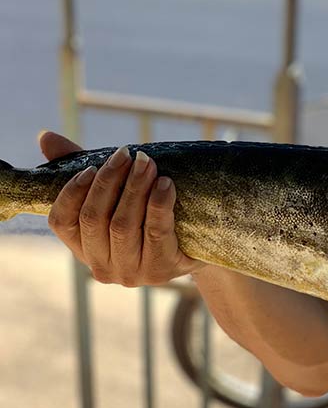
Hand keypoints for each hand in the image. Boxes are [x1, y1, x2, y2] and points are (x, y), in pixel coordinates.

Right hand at [40, 131, 204, 285]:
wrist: (201, 245)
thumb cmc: (150, 214)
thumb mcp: (117, 193)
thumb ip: (82, 167)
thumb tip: (46, 136)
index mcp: (83, 247)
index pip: (62, 222)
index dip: (72, 192)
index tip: (91, 166)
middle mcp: (101, 266)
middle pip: (94, 218)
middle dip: (110, 181)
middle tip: (127, 153)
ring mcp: (130, 272)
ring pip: (122, 225)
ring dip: (134, 189)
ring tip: (147, 163)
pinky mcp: (160, 270)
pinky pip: (156, 233)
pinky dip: (158, 204)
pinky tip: (166, 184)